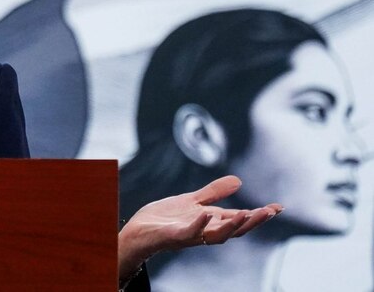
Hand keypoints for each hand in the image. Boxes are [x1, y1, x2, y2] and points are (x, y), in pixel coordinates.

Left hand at [117, 175, 281, 282]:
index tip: (279, 207)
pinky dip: (198, 225)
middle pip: (235, 229)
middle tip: (270, 211)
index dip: (259, 214)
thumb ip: (214, 193)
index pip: (240, 219)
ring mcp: (190, 234)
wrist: (138, 230)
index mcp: (212, 221)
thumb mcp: (192, 200)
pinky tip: (205, 214)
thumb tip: (238, 181)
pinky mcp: (173, 236)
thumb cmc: (165, 219)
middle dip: (253, 221)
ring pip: (217, 235)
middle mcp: (205, 231)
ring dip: (232, 226)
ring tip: (246, 214)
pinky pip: (188, 233)